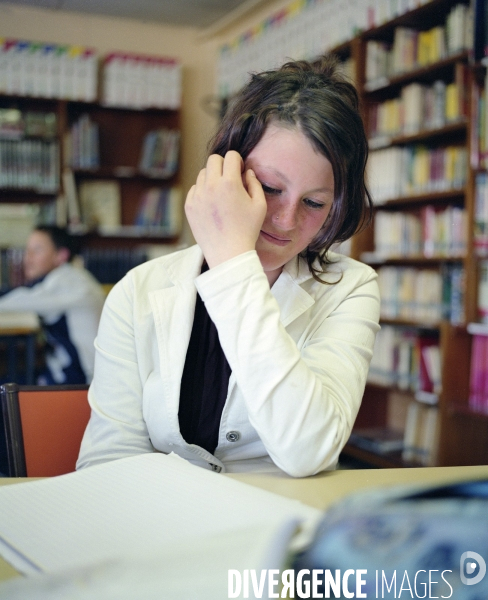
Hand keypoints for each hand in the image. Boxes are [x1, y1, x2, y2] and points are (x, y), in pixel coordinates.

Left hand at [185, 151, 266, 267]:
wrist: (228, 253)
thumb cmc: (248, 230)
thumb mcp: (260, 205)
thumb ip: (255, 183)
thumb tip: (247, 172)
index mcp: (230, 183)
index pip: (230, 156)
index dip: (237, 161)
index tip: (240, 172)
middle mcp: (211, 186)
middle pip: (213, 160)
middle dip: (223, 165)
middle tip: (230, 179)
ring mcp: (197, 196)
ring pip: (203, 174)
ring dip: (212, 178)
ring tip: (221, 194)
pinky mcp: (189, 206)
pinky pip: (195, 189)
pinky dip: (203, 191)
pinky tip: (212, 205)